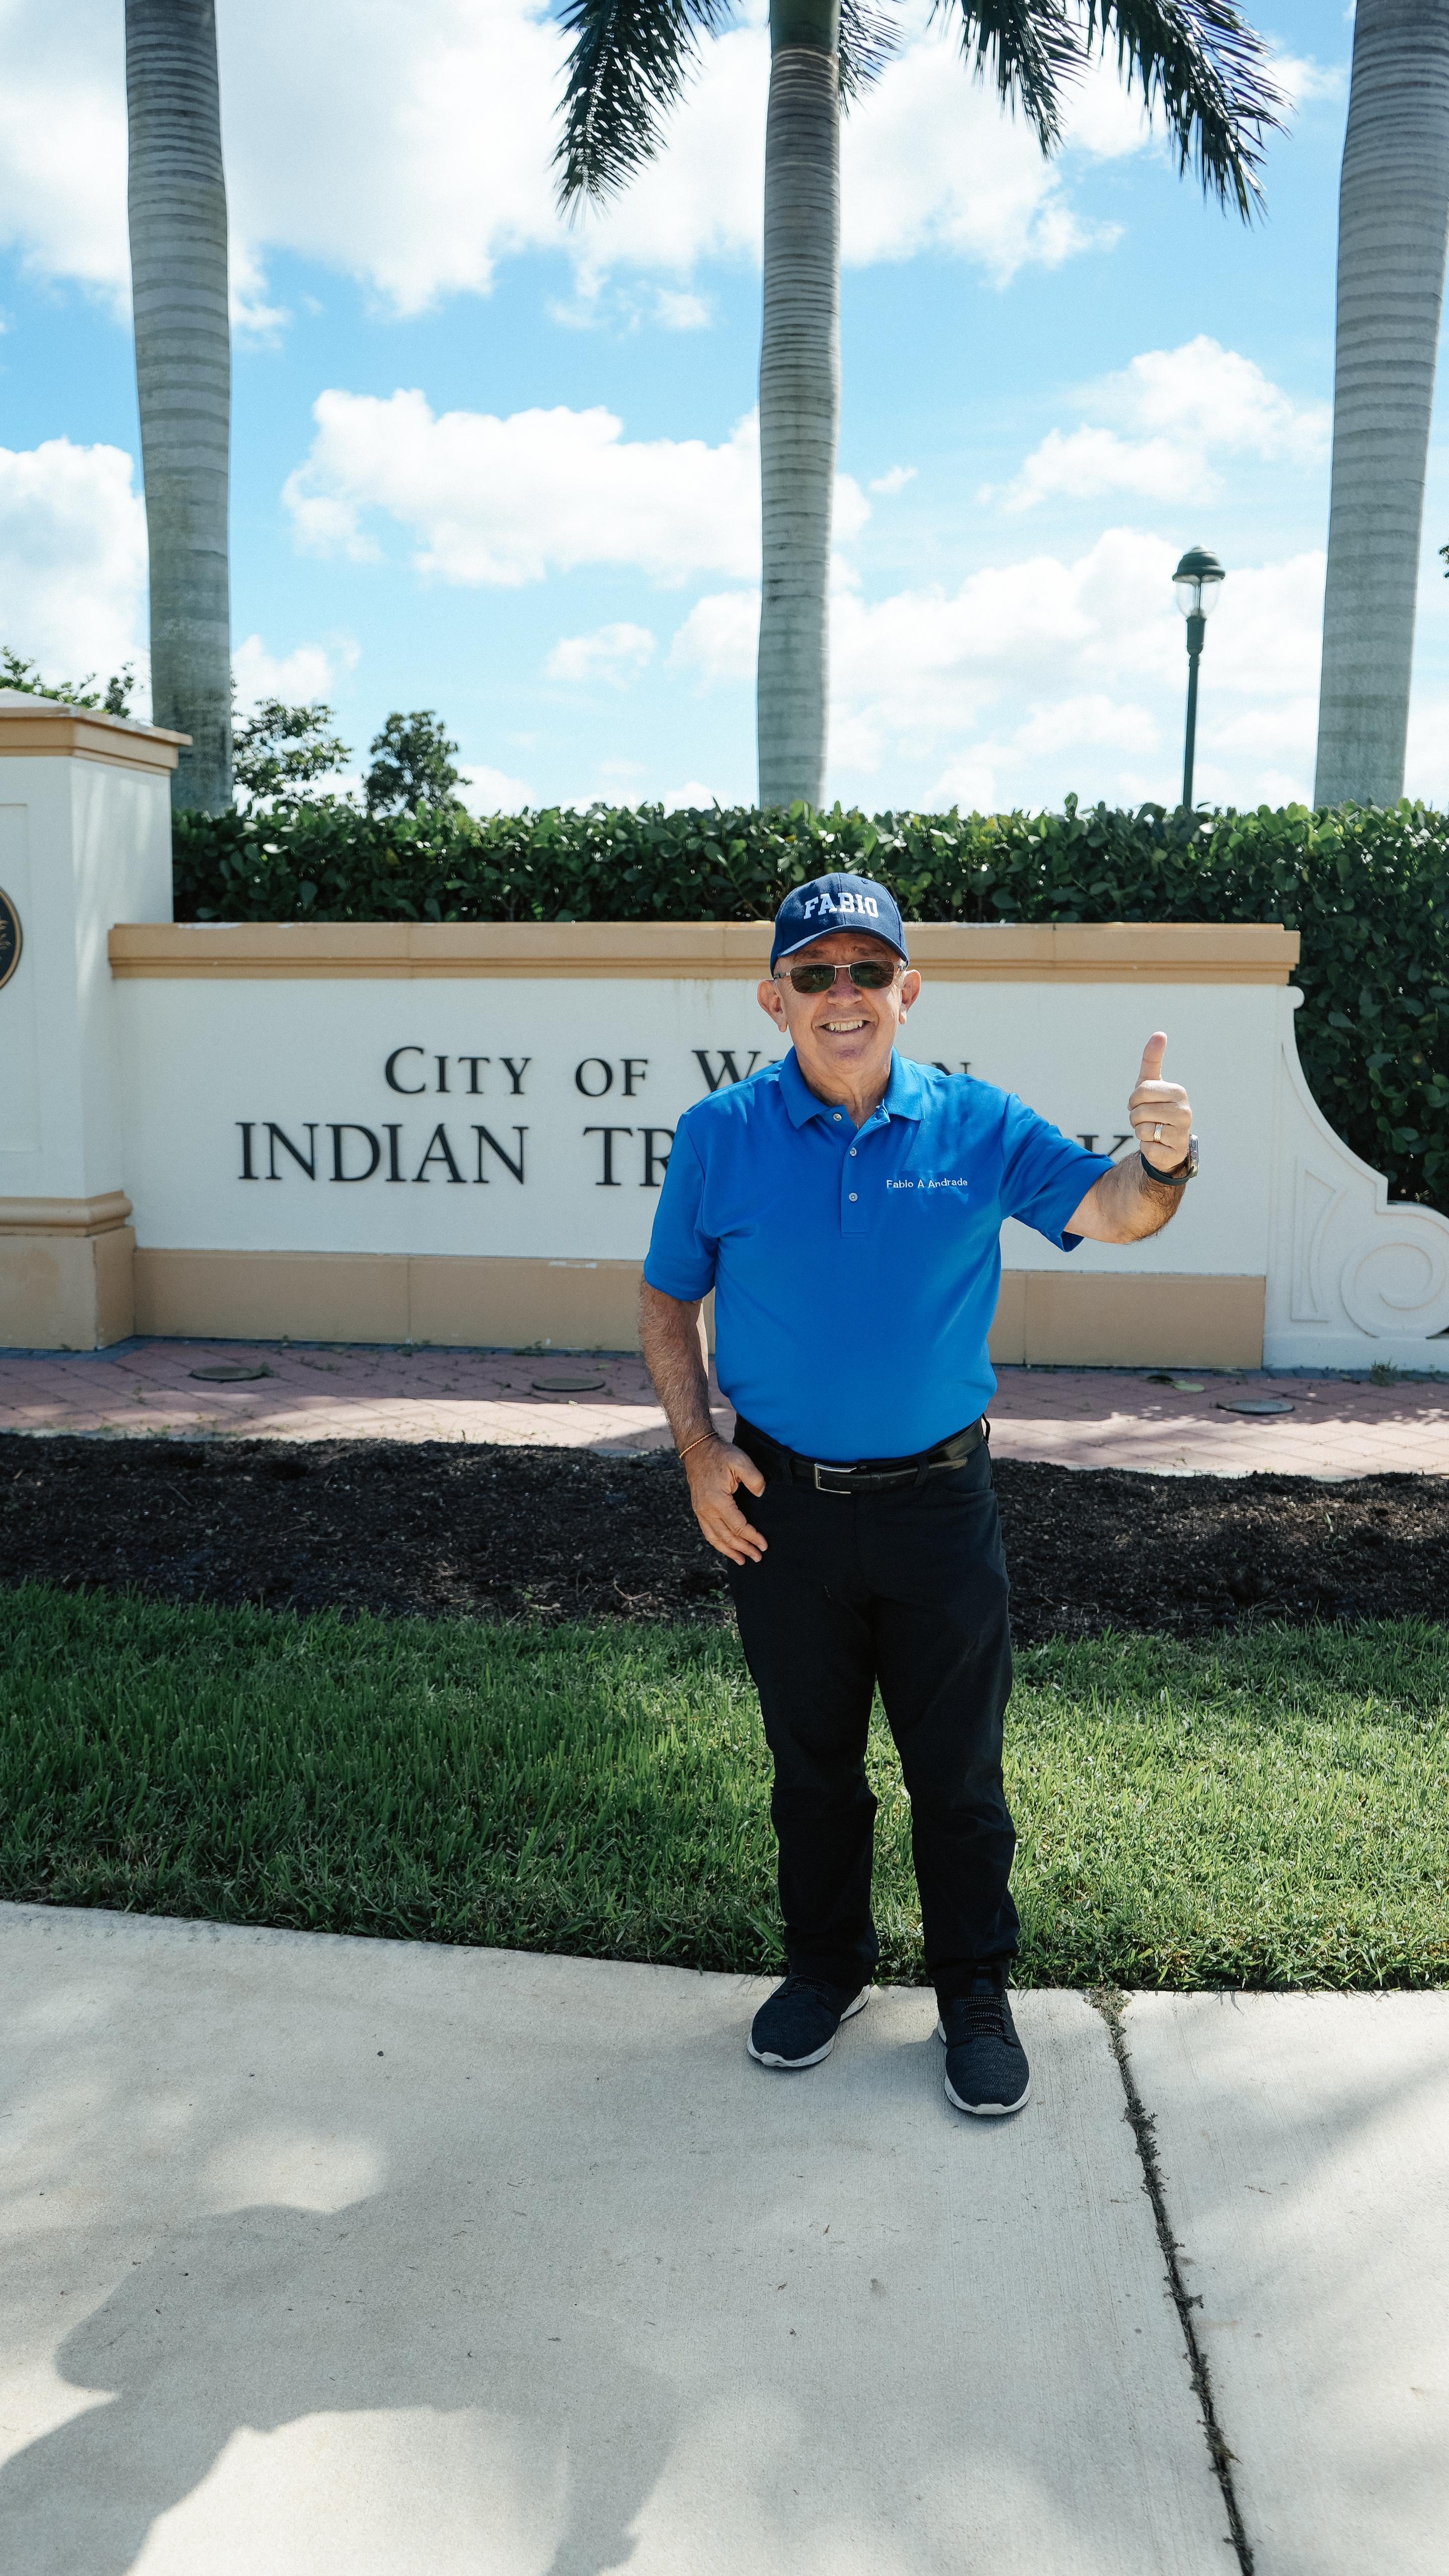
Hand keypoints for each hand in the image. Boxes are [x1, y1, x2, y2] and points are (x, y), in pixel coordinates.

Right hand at [685, 1436, 767, 1564]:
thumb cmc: (720, 1455)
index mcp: (718, 1500)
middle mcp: (706, 1510)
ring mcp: (700, 1511)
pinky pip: (708, 1532)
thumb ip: (755, 1479)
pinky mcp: (698, 1510)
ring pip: (715, 1538)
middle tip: (758, 1557)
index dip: (752, 1537)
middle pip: (727, 1537)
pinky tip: (727, 1548)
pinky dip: (718, 1544)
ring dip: (730, 1551)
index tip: (764, 1545)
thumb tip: (761, 1495)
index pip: (738, 1526)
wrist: (697, 1449)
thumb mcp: (741, 1461)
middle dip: (744, 1548)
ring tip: (743, 1560)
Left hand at [1128, 1032, 1191, 1173]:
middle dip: (1135, 1117)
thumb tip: (1159, 1034)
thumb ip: (1152, 1060)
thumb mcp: (1151, 1083)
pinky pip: (1146, 1147)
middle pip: (1139, 1111)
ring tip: (1153, 1130)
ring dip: (1140, 1132)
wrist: (1168, 1143)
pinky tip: (1157, 1144)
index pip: (1141, 1091)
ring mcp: (1181, 1133)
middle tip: (1146, 1119)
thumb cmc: (1157, 1108)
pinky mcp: (1174, 1152)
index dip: (1134, 1099)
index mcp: (1178, 1092)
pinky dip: (1146, 1147)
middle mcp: (1184, 1111)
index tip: (1141, 1103)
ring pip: (1142, 1129)